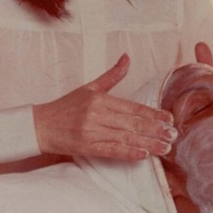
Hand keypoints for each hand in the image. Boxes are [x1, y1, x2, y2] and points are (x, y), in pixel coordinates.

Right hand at [33, 54, 176, 160]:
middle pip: (132, 123)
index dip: (153, 114)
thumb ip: (112, 75)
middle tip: (173, 135)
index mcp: (100, 99)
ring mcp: (92, 132)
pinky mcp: (86, 147)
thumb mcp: (90, 87)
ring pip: (125, 138)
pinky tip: (143, 155)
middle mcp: (97, 115)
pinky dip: (128, 153)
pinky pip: (111, 151)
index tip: (169, 119)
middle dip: (155, 130)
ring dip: (147, 144)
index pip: (133, 107)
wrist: (40, 126)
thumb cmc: (67, 106)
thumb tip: (127, 57)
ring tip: (164, 147)